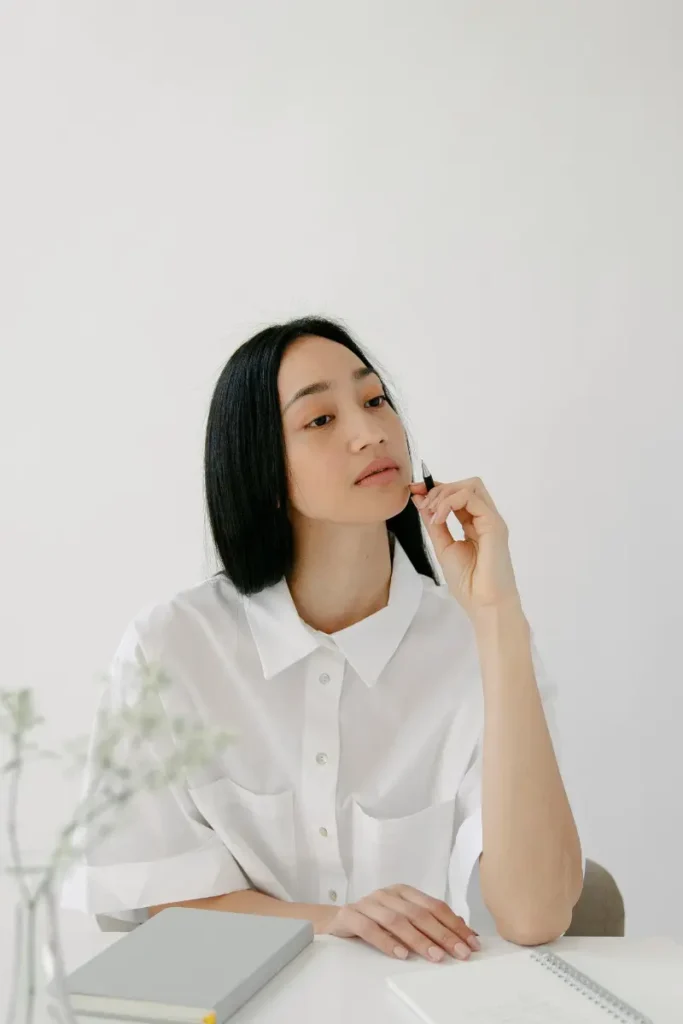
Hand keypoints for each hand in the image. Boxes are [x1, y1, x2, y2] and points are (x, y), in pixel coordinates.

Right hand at [316, 883, 480, 960]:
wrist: (336, 920)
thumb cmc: (375, 921)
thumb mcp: (403, 919)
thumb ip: (429, 923)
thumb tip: (463, 931)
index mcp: (403, 892)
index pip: (434, 906)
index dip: (454, 924)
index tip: (471, 942)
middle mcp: (387, 894)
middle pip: (419, 913)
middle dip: (443, 934)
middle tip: (459, 952)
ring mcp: (368, 903)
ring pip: (397, 920)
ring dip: (419, 940)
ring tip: (435, 956)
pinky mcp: (350, 915)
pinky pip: (369, 928)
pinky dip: (387, 942)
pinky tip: (400, 954)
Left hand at [409, 476, 520, 618]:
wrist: (483, 603)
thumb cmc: (468, 582)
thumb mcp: (443, 546)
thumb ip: (433, 523)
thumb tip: (419, 499)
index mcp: (475, 524)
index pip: (458, 495)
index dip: (436, 488)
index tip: (414, 490)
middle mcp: (485, 518)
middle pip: (466, 485)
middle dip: (440, 489)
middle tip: (422, 504)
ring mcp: (492, 520)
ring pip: (470, 486)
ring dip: (445, 494)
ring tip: (431, 512)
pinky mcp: (494, 524)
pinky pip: (471, 498)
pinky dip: (450, 503)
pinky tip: (438, 519)